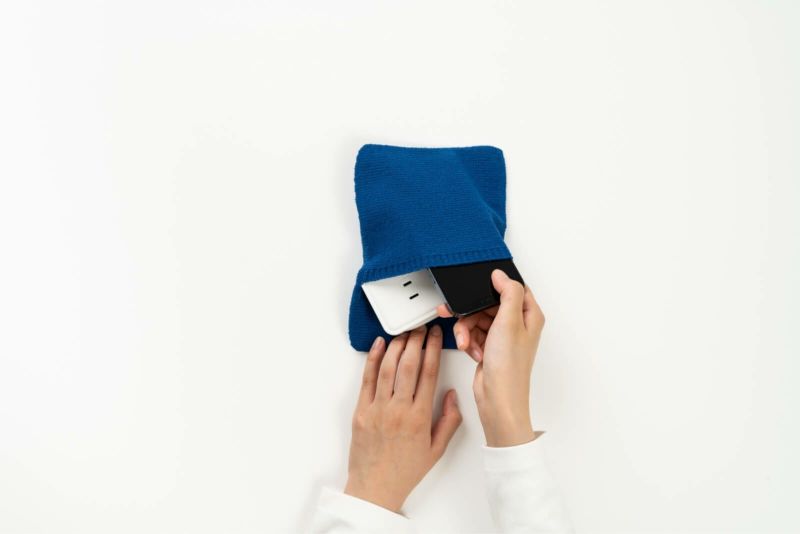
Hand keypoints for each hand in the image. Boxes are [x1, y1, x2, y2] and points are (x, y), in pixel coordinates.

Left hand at [344, 325, 461, 512]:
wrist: (375, 488)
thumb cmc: (405, 470)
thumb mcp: (437, 449)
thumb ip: (449, 420)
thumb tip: (451, 393)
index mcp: (419, 417)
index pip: (429, 373)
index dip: (433, 349)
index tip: (436, 335)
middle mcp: (398, 409)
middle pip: (409, 365)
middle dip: (416, 341)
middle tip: (421, 327)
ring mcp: (377, 409)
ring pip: (387, 367)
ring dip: (397, 346)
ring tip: (405, 332)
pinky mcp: (360, 411)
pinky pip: (367, 379)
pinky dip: (372, 359)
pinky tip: (379, 345)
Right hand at [437, 269, 544, 446]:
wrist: (497, 399)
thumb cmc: (509, 368)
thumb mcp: (509, 322)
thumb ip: (508, 293)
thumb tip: (501, 275)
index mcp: (529, 315)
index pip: (512, 288)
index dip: (494, 287)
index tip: (480, 290)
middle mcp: (517, 325)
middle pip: (488, 304)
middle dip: (472, 313)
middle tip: (461, 317)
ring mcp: (502, 336)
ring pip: (476, 319)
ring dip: (467, 330)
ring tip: (468, 342)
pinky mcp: (489, 347)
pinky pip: (472, 333)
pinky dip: (468, 341)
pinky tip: (472, 351)